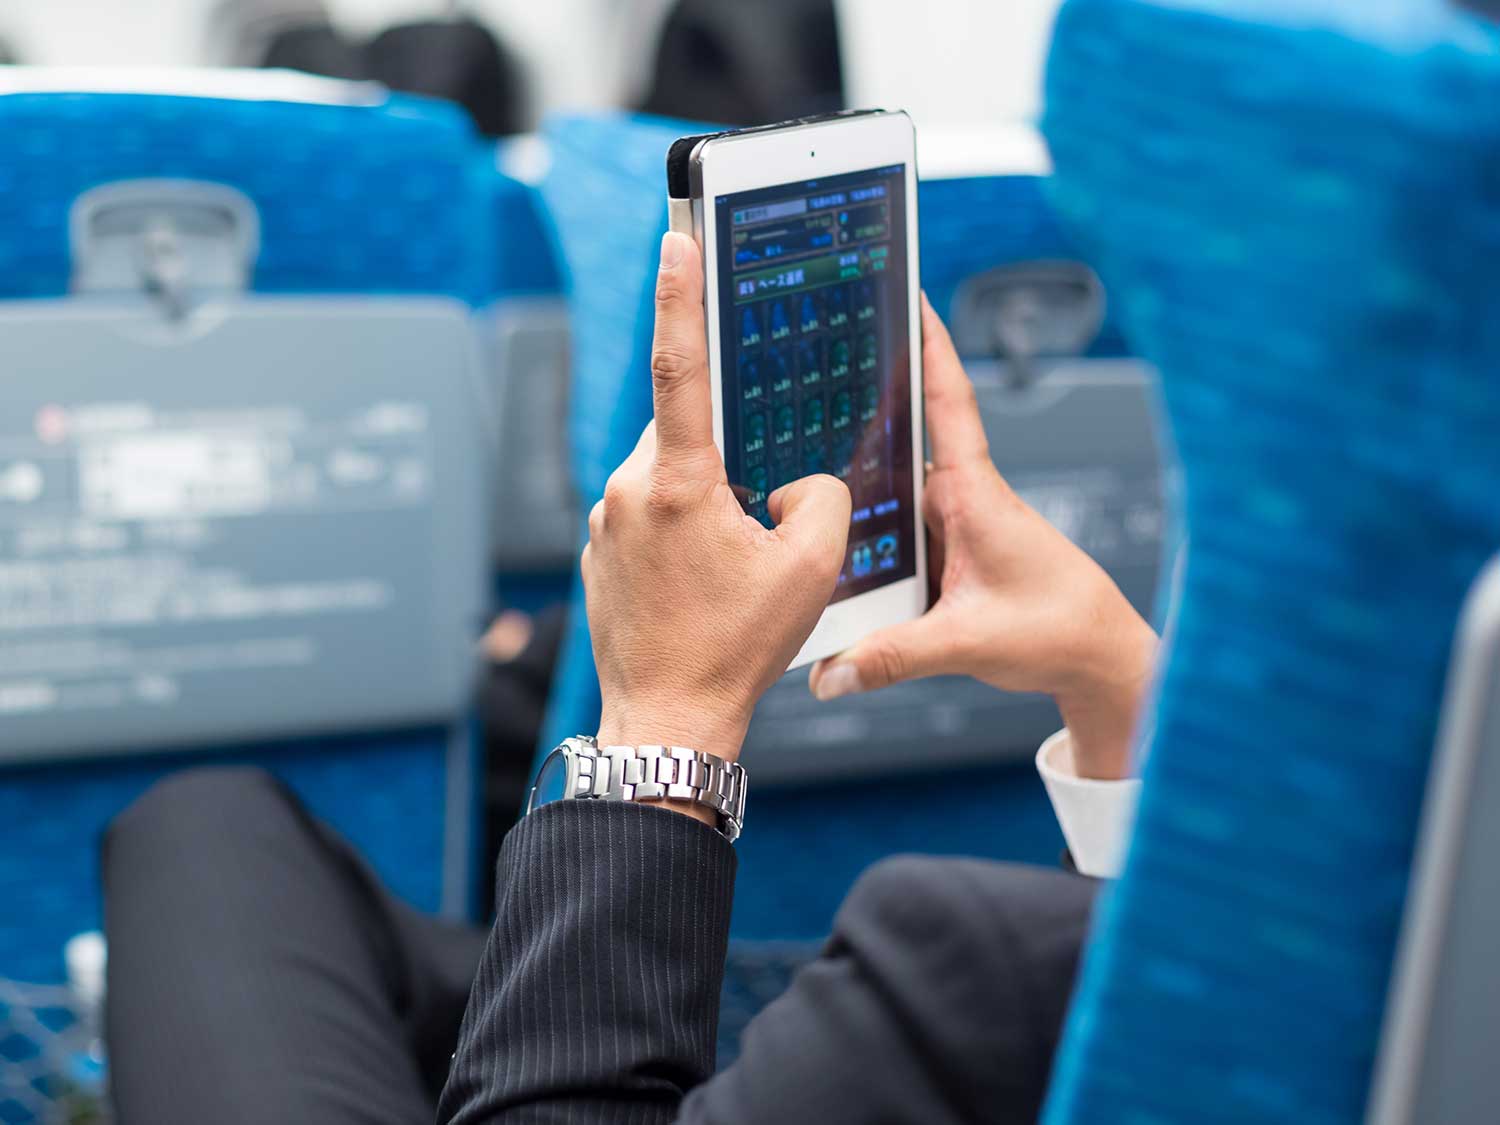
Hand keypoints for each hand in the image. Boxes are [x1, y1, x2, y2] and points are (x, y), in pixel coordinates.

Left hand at [582, 232, 850, 789]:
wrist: (667, 720)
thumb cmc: (735, 649)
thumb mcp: (812, 569)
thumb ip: (820, 496)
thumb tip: (796, 482)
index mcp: (678, 483)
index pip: (678, 365)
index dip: (678, 294)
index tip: (674, 236)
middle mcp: (628, 490)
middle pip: (687, 432)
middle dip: (728, 455)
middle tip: (757, 516)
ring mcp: (607, 522)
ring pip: (669, 474)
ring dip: (707, 498)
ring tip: (731, 568)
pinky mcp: (600, 550)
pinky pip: (649, 512)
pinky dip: (682, 529)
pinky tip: (705, 582)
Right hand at [807, 296, 1157, 779]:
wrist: (1097, 658)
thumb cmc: (1058, 631)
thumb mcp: (967, 644)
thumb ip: (892, 658)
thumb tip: (827, 675)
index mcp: (975, 493)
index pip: (948, 400)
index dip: (929, 342)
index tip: (907, 290)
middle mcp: (962, 498)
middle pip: (896, 445)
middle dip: (852, 416)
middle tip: (798, 385)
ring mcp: (953, 525)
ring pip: (889, 495)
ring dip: (853, 492)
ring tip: (795, 486)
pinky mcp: (949, 553)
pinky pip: (896, 532)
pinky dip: (866, 535)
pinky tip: (829, 551)